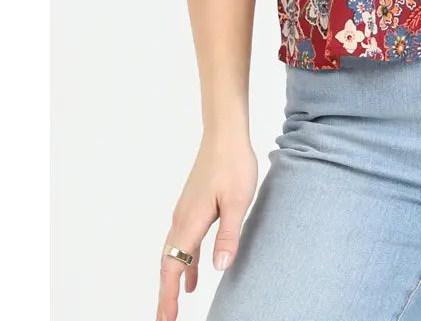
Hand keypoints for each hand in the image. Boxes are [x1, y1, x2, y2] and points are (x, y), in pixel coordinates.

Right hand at [156, 132, 257, 320]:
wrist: (225, 134)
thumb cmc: (233, 164)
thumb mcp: (239, 201)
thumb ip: (228, 235)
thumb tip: (218, 268)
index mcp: (190, 221)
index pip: (173, 267)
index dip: (169, 295)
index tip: (166, 319)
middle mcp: (182, 219)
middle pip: (168, 264)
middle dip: (166, 294)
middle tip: (166, 320)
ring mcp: (185, 212)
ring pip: (174, 254)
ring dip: (173, 280)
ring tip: (175, 307)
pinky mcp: (193, 207)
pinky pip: (183, 242)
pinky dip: (184, 263)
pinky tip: (193, 277)